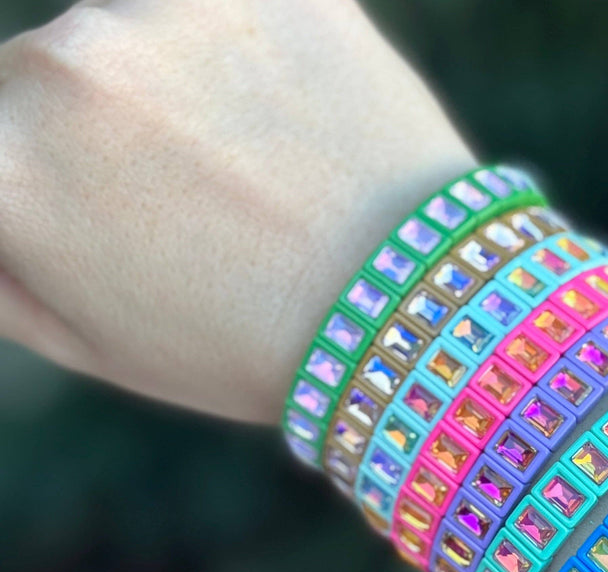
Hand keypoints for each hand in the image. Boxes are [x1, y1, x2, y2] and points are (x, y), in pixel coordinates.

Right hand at [0, 0, 472, 421]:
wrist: (409, 304)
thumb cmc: (247, 343)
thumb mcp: (91, 338)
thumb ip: (1, 261)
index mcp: (2, 166)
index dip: (47, 184)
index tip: (112, 212)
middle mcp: (62, 66)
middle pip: (41, 76)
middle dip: (95, 129)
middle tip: (191, 196)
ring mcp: (165, 12)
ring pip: (130, 33)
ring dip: (171, 82)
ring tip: (255, 163)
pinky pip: (221, 10)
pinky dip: (244, 50)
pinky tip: (292, 117)